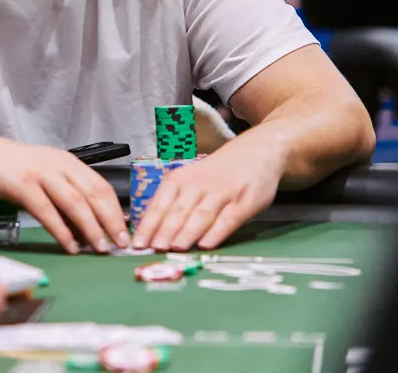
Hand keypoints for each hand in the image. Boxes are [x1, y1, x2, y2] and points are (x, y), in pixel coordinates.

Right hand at [0, 136, 127, 253]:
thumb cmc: (10, 168)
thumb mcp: (44, 177)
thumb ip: (63, 197)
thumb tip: (86, 226)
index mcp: (68, 162)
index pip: (102, 186)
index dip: (116, 210)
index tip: (127, 231)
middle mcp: (59, 164)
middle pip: (93, 194)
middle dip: (110, 221)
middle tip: (121, 243)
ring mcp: (40, 174)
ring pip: (74, 202)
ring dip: (90, 228)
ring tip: (100, 248)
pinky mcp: (21, 185)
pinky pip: (46, 211)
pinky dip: (61, 231)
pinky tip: (70, 245)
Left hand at [131, 140, 283, 251]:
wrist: (260, 148)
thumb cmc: (220, 170)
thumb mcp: (193, 177)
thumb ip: (176, 201)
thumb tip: (152, 232)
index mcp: (182, 178)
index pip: (160, 204)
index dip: (148, 225)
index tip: (137, 243)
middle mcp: (200, 184)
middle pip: (179, 210)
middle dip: (164, 231)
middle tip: (153, 248)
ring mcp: (224, 192)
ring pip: (201, 215)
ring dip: (186, 233)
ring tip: (174, 249)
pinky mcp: (245, 202)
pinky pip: (228, 219)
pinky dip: (217, 233)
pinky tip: (206, 244)